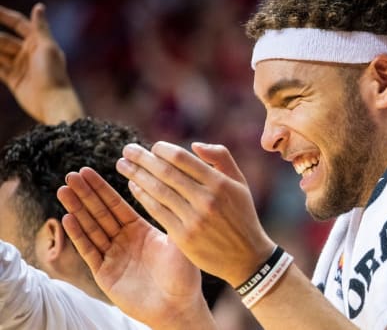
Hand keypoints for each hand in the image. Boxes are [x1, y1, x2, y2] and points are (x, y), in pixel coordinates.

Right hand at [0, 3, 82, 123]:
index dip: (4, 15)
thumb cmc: (53, 74)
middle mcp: (29, 53)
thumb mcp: (47, 48)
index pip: (19, 24)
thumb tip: (39, 6)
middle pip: (4, 39)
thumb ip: (41, 28)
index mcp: (39, 42)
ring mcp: (21, 66)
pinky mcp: (14, 79)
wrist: (53, 103)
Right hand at [57, 167, 214, 329]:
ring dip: (77, 210)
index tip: (88, 170)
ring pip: (91, 229)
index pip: (117, 205)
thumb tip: (168, 185)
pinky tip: (68, 218)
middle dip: (85, 194)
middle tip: (71, 175)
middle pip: (100, 213)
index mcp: (141, 230)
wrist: (177, 307)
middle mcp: (125, 241)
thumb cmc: (184, 275)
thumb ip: (169, 216)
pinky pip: (90, 251)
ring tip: (64, 190)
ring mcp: (113, 256)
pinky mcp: (105, 274)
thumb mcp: (178, 241)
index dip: (102, 188)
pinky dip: (79, 236)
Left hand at [116, 141, 275, 286]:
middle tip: (127, 150)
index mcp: (220, 183)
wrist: (247, 257)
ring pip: (158, 191)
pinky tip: (134, 187)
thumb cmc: (242, 215)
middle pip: (166, 173)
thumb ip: (221, 158)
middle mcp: (206, 200)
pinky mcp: (184, 237)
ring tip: (123, 166)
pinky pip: (157, 212)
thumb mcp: (240, 183)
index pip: (183, 159)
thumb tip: (194, 145)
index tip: (153, 147)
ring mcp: (194, 219)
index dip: (163, 150)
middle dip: (143, 159)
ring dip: (137, 176)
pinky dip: (143, 197)